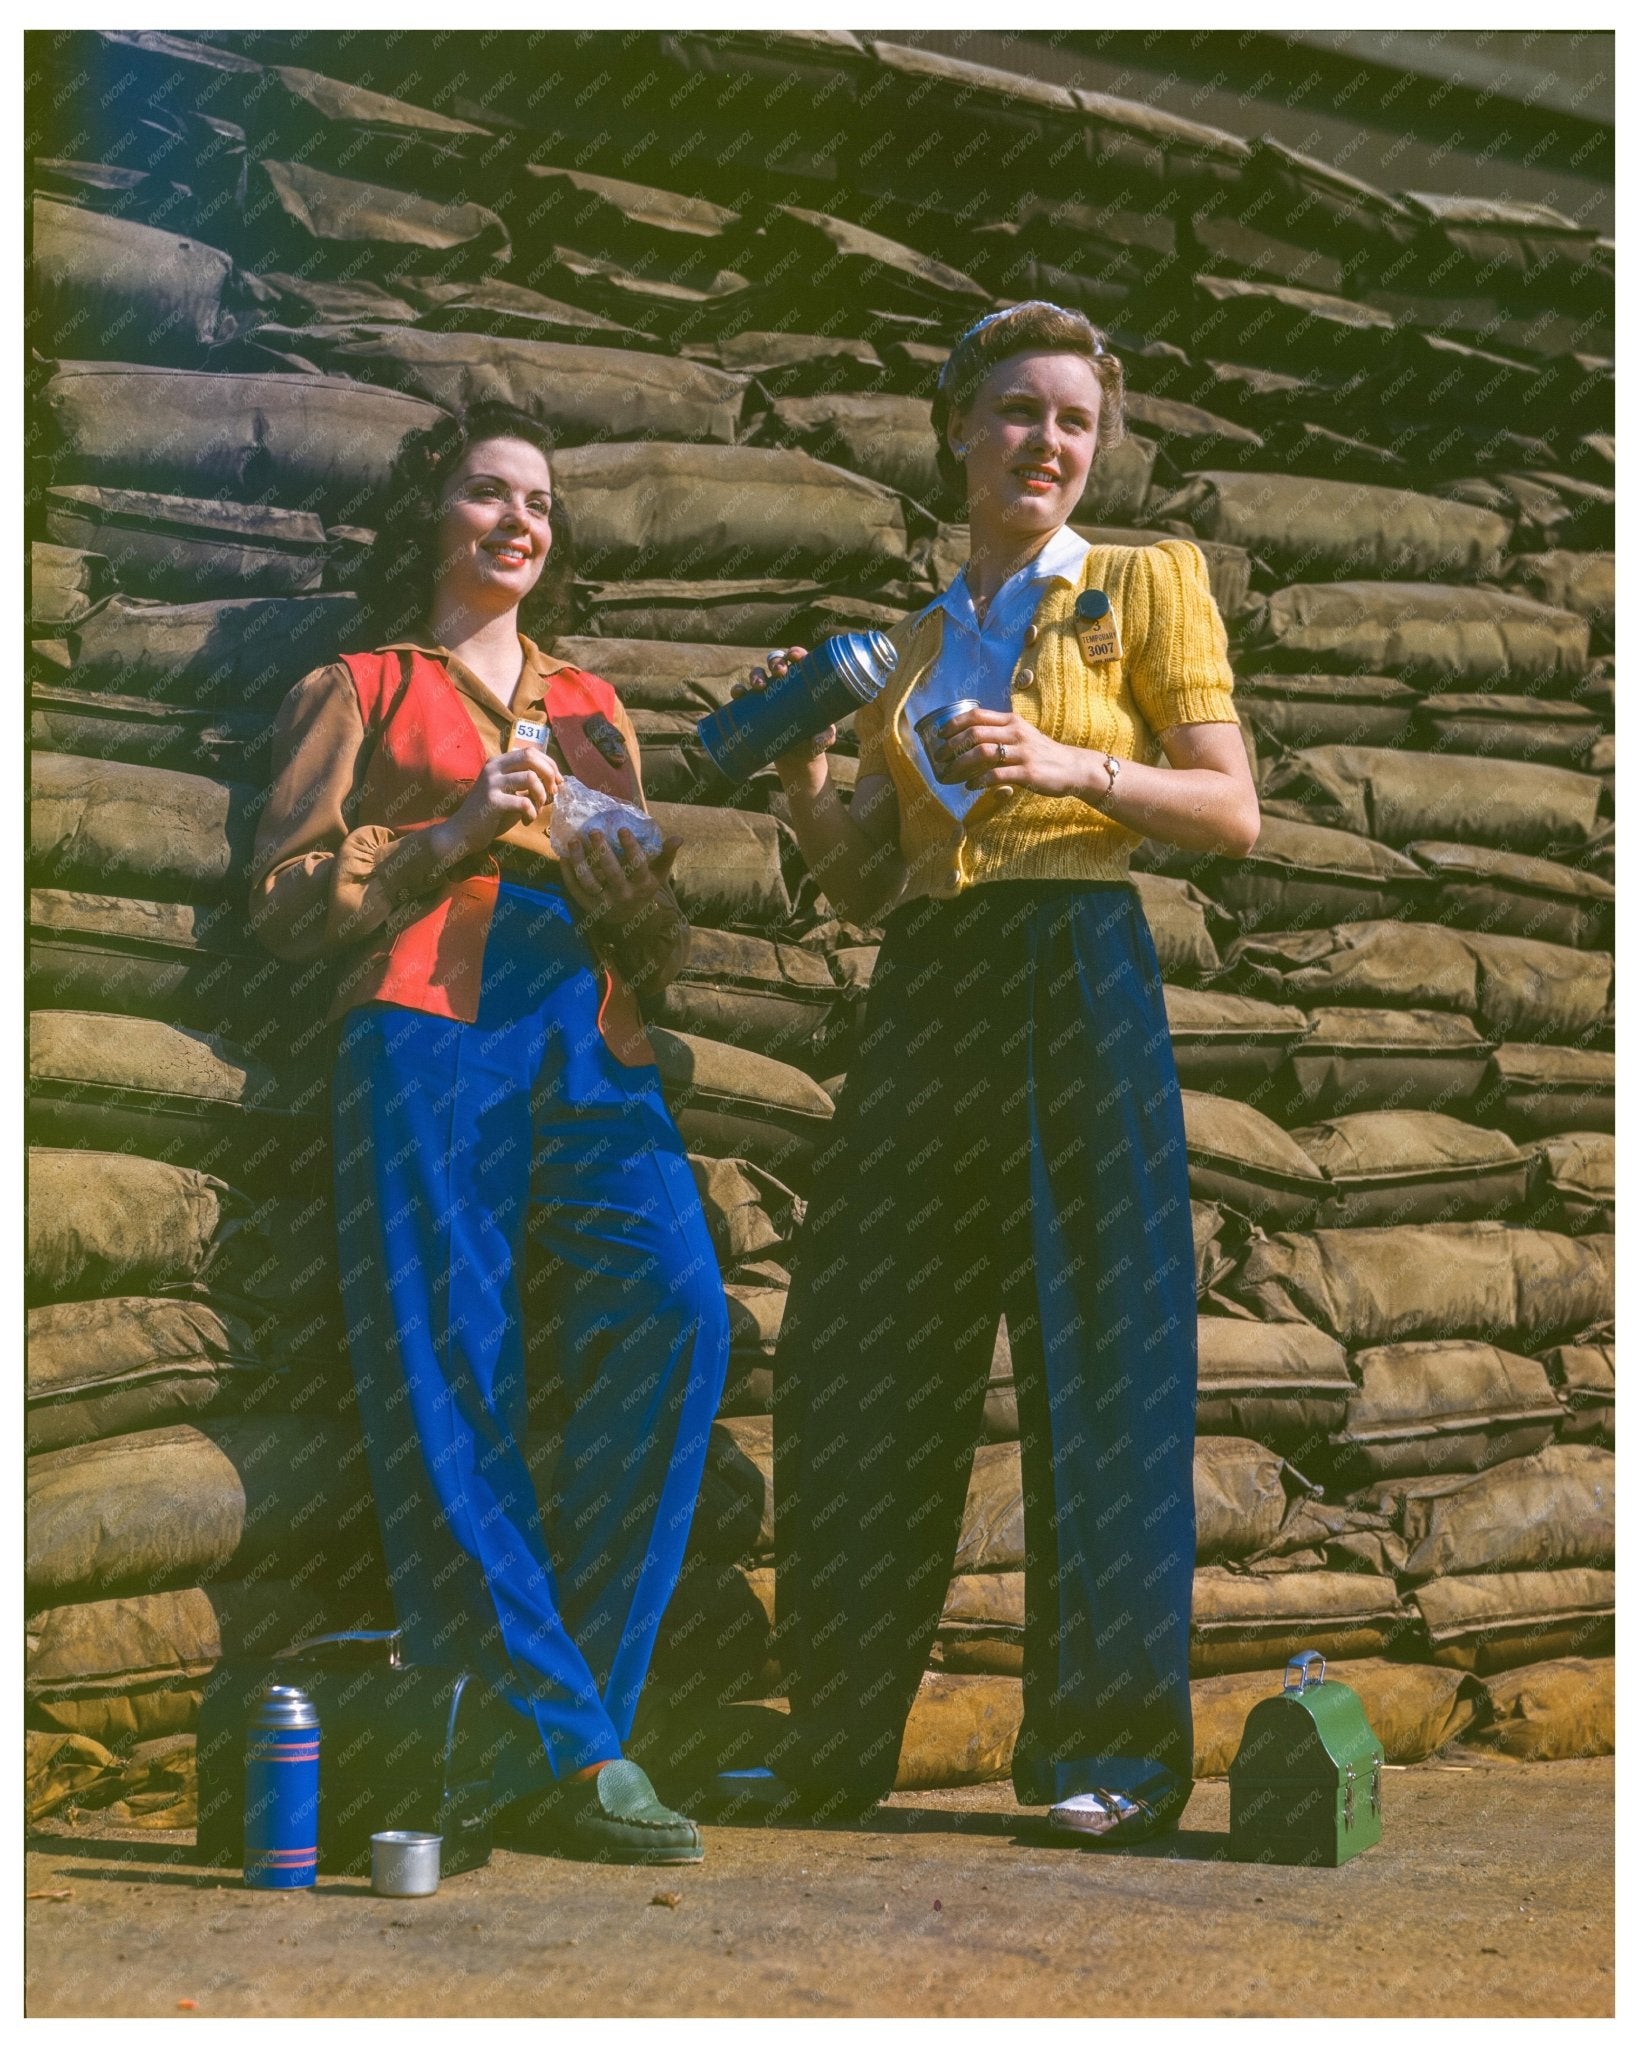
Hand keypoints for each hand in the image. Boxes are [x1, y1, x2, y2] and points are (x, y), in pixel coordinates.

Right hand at [434, 746, 562, 859]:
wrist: (462, 832)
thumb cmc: (490, 814)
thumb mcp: (510, 794)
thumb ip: (528, 786)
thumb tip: (557, 783)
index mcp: (498, 762)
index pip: (530, 751)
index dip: (550, 764)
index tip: (558, 781)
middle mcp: (494, 768)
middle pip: (531, 757)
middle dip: (549, 774)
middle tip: (552, 793)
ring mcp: (491, 783)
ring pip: (530, 778)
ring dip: (541, 796)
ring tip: (536, 809)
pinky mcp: (492, 801)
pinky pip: (523, 802)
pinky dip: (531, 813)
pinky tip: (526, 820)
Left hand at [557, 825, 683, 933]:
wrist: (628, 918)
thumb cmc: (643, 887)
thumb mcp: (657, 874)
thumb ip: (666, 855)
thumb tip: (679, 838)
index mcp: (643, 885)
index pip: (638, 866)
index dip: (630, 847)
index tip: (622, 829)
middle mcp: (624, 895)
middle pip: (612, 873)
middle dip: (602, 852)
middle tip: (593, 831)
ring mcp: (604, 902)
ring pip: (589, 882)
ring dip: (579, 861)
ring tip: (573, 842)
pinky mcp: (588, 906)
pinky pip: (575, 889)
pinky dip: (567, 873)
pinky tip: (563, 856)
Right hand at [733, 646, 835, 796]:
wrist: (797, 759)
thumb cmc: (815, 741)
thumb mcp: (824, 738)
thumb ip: (825, 737)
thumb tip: (817, 739)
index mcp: (803, 682)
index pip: (799, 660)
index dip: (795, 653)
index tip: (794, 656)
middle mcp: (783, 684)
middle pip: (776, 662)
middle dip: (775, 662)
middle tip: (779, 672)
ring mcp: (767, 695)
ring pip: (757, 675)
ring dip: (756, 675)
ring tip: (759, 686)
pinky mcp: (753, 708)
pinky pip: (742, 695)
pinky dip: (738, 691)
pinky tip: (738, 694)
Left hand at [926, 707, 1085, 797]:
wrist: (1073, 767)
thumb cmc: (1041, 753)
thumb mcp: (1021, 735)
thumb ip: (998, 734)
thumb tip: (966, 741)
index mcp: (1012, 721)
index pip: (977, 715)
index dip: (954, 724)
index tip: (939, 735)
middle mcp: (1016, 733)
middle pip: (975, 733)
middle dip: (951, 746)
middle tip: (939, 757)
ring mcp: (1023, 752)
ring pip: (983, 753)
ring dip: (960, 764)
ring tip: (950, 773)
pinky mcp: (1028, 772)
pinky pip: (997, 775)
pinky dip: (979, 781)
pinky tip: (970, 786)